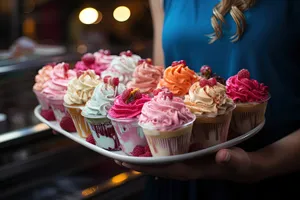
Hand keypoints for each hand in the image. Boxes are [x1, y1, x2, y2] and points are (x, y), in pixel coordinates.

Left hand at [115, 147, 262, 182]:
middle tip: (117, 155)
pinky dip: (157, 149)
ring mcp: (186, 162)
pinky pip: (169, 154)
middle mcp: (186, 167)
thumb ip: (232, 159)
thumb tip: (222, 155)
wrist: (244, 166)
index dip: (147, 167)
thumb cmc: (241, 164)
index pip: (166, 169)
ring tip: (127, 148)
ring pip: (161, 161)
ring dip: (144, 156)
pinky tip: (149, 141)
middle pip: (157, 167)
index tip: (128, 161)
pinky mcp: (189, 156)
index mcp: (193, 170)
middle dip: (138, 163)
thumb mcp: (239, 161)